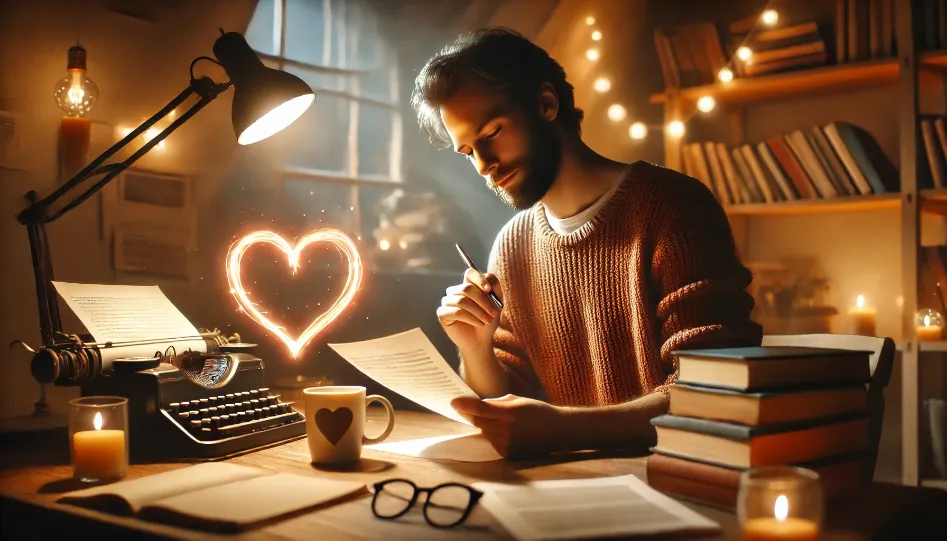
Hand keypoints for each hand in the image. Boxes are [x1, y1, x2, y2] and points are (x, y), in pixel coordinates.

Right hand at [436, 269, 502, 354]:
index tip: (488, 290)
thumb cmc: (487, 320)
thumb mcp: (497, 303)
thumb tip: (487, 279)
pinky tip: (478, 324)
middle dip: (483, 301)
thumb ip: (494, 288)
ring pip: (462, 301)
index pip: (470, 273)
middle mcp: (456, 291)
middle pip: (467, 288)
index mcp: (468, 285)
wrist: (481, 339)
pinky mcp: (442, 313)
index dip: (479, 279)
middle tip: (493, 313)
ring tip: (486, 321)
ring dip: (478, 312)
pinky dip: (470, 318)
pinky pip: (456, 312)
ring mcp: (447, 301)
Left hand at [450, 395, 568, 458]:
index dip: (464, 405)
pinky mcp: (508, 454)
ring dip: (487, 426)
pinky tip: (509, 432)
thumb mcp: (518, 400)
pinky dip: (495, 436)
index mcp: (508, 412)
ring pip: (485, 432)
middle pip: (478, 422)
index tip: (453, 403)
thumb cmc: (538, 411)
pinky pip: (493, 443)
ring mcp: (506, 444)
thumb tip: (478, 405)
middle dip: (474, 415)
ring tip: (503, 422)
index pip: (479, 409)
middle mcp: (506, 429)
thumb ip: (497, 403)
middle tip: (470, 409)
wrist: (558, 431)